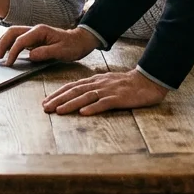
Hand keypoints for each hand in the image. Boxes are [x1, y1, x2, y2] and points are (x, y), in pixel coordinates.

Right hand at [0, 24, 98, 65]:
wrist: (80, 41)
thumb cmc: (72, 46)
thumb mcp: (62, 51)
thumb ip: (45, 53)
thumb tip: (30, 56)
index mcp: (40, 31)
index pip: (21, 40)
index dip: (13, 52)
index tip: (9, 63)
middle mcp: (35, 29)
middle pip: (13, 32)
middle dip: (3, 43)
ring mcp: (34, 33)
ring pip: (13, 33)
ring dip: (4, 41)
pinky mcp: (34, 38)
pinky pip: (18, 38)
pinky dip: (10, 43)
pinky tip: (6, 50)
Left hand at [42, 69, 167, 114]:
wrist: (147, 81)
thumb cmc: (126, 84)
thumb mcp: (106, 83)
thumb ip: (93, 87)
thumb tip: (77, 95)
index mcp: (94, 81)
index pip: (72, 86)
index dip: (58, 94)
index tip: (45, 101)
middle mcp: (98, 84)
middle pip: (75, 91)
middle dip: (59, 99)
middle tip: (46, 107)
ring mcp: (108, 91)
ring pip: (86, 97)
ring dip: (71, 104)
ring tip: (59, 111)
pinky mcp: (119, 98)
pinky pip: (104, 103)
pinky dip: (93, 108)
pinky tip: (84, 113)